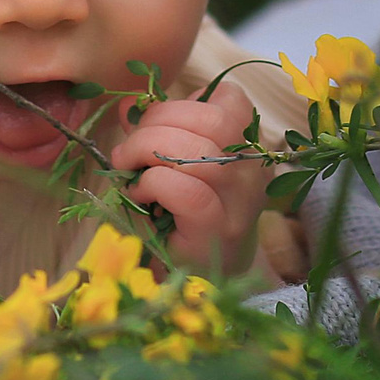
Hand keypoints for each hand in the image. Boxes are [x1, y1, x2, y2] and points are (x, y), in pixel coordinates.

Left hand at [111, 80, 267, 275]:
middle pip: (212, 121)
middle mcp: (251, 172)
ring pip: (199, 154)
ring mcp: (239, 205)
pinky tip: (140, 194)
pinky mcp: (217, 232)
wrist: (202, 279)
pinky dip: (154, 183)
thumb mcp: (178, 165)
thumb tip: (131, 104)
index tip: (156, 123)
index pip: (231, 101)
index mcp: (245, 148)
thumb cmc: (183, 216)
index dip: (185, 103)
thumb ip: (162, 131)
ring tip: (128, 167)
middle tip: (129, 147)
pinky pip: (188, 191)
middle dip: (157, 122)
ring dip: (147, 149)